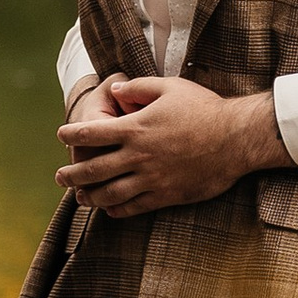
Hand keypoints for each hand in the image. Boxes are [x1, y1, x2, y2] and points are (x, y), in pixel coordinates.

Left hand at [55, 76, 283, 216]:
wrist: (237, 139)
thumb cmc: (205, 109)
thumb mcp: (170, 87)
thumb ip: (139, 87)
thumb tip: (115, 89)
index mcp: (135, 128)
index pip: (90, 134)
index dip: (71, 135)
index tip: (62, 136)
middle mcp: (138, 156)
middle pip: (93, 170)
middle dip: (71, 174)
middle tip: (60, 176)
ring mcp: (151, 179)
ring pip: (109, 194)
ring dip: (89, 196)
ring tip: (79, 197)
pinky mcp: (166, 195)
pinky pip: (134, 207)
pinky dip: (116, 210)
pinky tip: (109, 208)